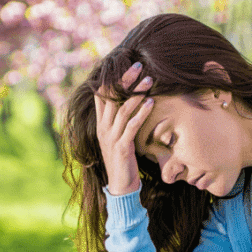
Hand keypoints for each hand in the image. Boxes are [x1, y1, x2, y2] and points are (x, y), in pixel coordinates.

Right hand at [94, 62, 152, 195]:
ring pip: (122, 109)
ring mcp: (110, 137)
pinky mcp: (121, 147)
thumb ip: (121, 120)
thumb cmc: (123, 159)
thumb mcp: (119, 136)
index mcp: (100, 124)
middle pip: (111, 97)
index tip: (126, 65)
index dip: (112, 78)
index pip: (101, 95)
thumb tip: (131, 101)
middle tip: (138, 65)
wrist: (121, 186)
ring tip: (149, 80)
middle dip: (125, 79)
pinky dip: (141, 113)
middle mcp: (103, 128)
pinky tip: (151, 103)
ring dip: (136, 93)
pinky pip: (131, 126)